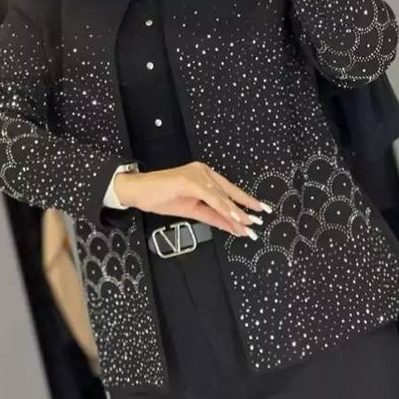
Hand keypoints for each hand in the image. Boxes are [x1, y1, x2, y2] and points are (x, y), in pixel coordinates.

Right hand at [114, 161, 269, 236]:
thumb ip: (212, 216)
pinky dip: (224, 208)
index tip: (257, 212)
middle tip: (260, 219)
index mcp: (203, 176)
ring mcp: (197, 174)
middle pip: (229, 192)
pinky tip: (234, 217)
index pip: (228, 191)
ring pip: (222, 196)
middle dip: (245, 207)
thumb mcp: (191, 210)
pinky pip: (211, 197)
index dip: (243, 202)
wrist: (138, 192)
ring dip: (236, 212)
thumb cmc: (160, 198)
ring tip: (248, 224)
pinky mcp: (190, 180)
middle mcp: (203, 171)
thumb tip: (232, 226)